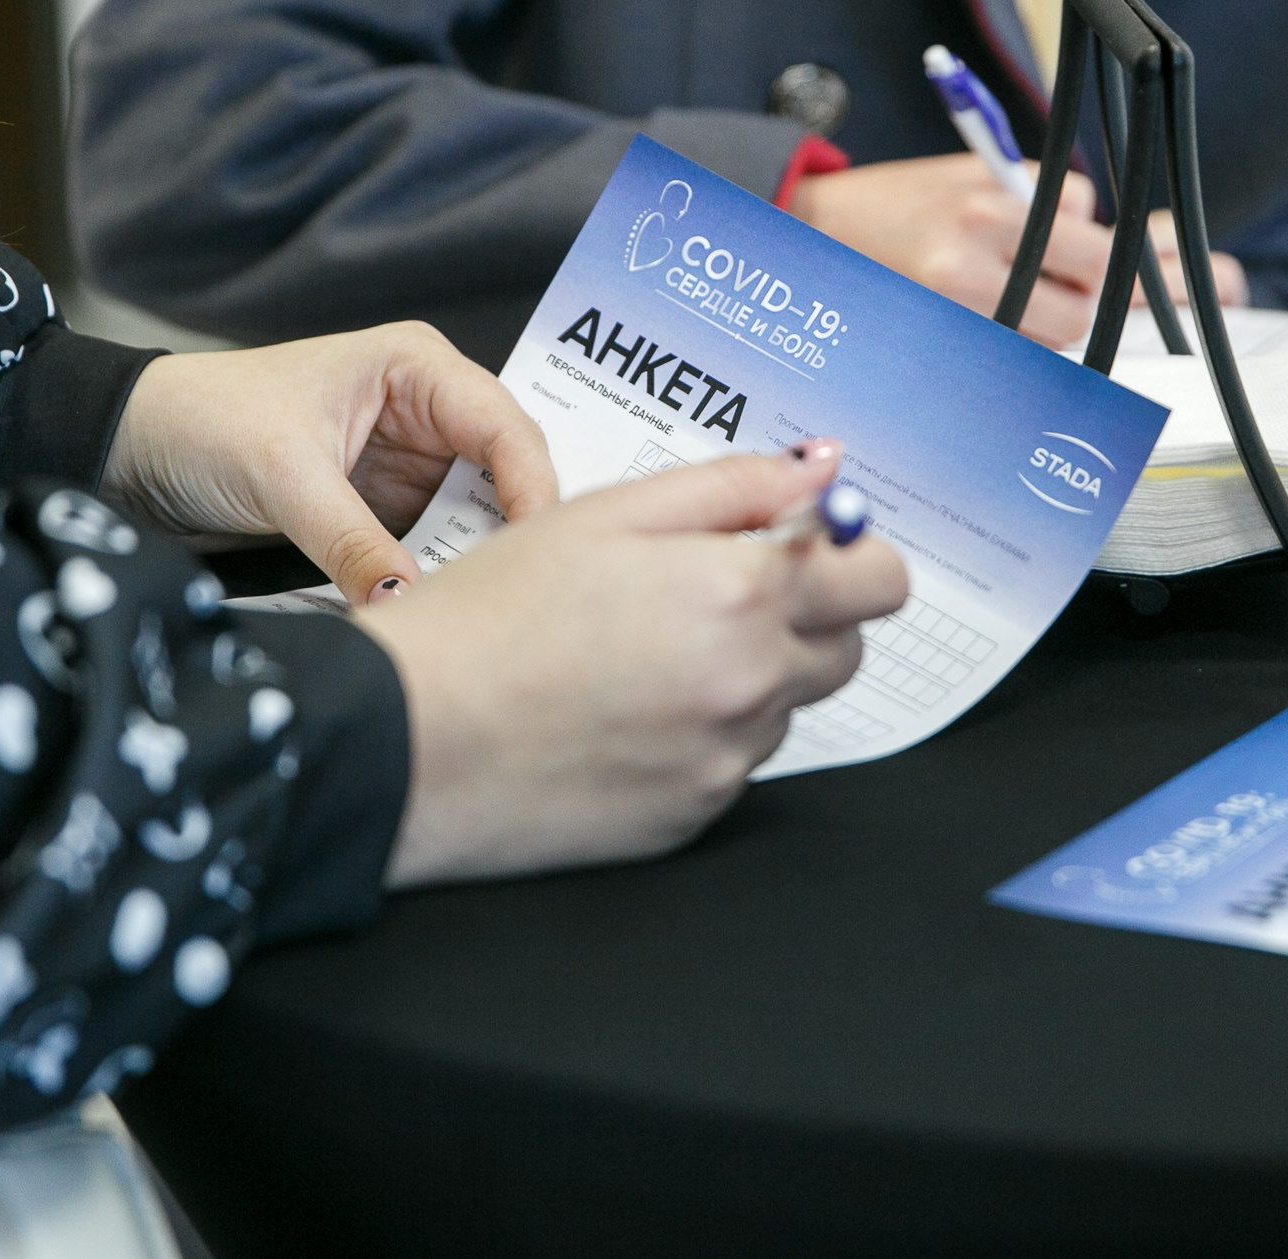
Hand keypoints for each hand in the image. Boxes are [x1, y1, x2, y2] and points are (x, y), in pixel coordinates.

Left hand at [100, 322, 557, 603]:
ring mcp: (411, 467)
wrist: (132, 450)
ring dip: (479, 562)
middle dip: (517, 530)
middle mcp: (427, 412)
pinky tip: (448, 609)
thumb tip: (406, 599)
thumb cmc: (203, 421)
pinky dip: (440, 579)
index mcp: (416, 368)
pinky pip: (434, 550)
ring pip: (478, 520)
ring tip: (490, 609)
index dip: (534, 487)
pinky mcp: (386, 513)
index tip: (542, 548)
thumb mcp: (283, 476)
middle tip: (529, 592)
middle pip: (507, 476)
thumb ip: (351, 540)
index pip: (506, 427)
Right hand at [354, 444, 909, 886]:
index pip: (880, 579)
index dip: (851, 556)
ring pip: (786, 706)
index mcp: (739, 595)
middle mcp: (750, 684)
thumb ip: (731, 488)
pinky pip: (732, 763)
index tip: (808, 548)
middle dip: (803, 613)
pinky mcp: (692, 818)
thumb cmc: (487, 618)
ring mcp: (725, 761)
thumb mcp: (604, 516)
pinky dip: (699, 735)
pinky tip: (622, 712)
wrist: (408, 742)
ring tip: (640, 655)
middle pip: (848, 647)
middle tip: (710, 594)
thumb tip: (820, 470)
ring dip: (746, 676)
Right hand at [784, 156, 1243, 347]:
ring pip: (1050, 339)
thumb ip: (1045, 203)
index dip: (1151, 271)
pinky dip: (1024, 344)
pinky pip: (1010, 358)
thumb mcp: (975, 177)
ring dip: (1060, 320)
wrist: (807, 232)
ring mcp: (951, 315)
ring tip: (1032, 291)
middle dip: (1108, 297)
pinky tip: (1007, 323)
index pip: (1096, 251)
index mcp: (989, 212)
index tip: (1214, 284)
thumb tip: (1123, 242)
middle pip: (1081, 306)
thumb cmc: (896, 202)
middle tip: (1145, 290)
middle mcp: (971, 266)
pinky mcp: (935, 347)